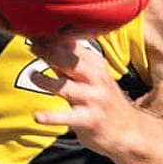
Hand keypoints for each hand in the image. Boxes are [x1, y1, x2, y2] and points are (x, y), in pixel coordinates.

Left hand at [29, 38, 135, 157]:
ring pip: (67, 88)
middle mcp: (97, 79)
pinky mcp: (91, 120)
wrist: (129, 131)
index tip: (36, 32)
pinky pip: (68, 117)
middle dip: (49, 52)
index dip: (53, 38)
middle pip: (71, 61)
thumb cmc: (103, 102)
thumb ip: (69, 65)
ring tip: (34, 77)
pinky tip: (38, 116)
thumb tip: (45, 46)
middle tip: (32, 47)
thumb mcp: (91, 78)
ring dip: (48, 82)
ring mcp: (95, 100)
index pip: (74, 46)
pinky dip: (51, 117)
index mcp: (96, 65)